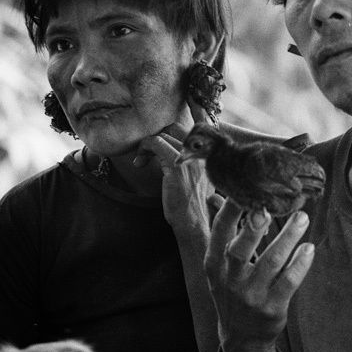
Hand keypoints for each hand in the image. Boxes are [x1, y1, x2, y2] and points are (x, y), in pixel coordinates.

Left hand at [135, 123, 220, 246]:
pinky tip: (139, 163)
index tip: (166, 137)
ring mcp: (191, 159)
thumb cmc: (194, 207)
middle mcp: (205, 154)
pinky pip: (156, 143)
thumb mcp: (201, 180)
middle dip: (160, 137)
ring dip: (149, 145)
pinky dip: (144, 148)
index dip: (181, 126)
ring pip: (165, 135)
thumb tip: (177, 149)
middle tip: (150, 153)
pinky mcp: (177, 166)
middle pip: (177, 129)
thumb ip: (195, 163)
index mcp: (212, 155)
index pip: (198, 126)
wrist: (196, 226)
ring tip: (143, 160)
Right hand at [205, 197, 313, 351]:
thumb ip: (225, 236)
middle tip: (271, 205)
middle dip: (255, 226)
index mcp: (214, 265)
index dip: (230, 210)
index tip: (245, 190)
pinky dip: (300, 263)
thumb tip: (223, 196)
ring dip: (288, 237)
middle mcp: (230, 280)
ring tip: (301, 217)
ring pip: (272, 262)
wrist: (242, 338)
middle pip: (240, 249)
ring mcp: (251, 296)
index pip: (219, 233)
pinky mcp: (272, 307)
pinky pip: (289, 281)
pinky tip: (308, 248)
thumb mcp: (219, 269)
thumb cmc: (232, 292)